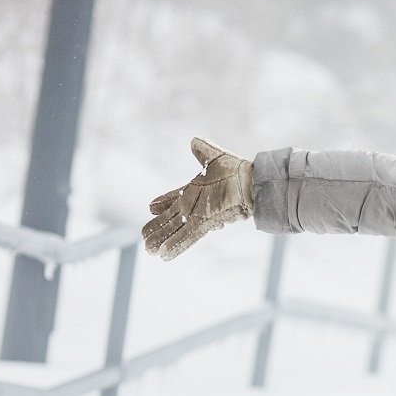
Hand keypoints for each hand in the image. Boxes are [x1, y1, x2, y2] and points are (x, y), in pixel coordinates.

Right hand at [142, 138, 254, 260]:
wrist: (251, 181)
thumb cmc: (236, 170)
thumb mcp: (214, 157)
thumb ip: (202, 151)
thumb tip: (193, 141)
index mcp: (194, 190)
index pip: (173, 198)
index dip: (162, 202)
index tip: (150, 207)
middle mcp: (194, 205)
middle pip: (171, 219)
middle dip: (158, 228)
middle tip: (144, 238)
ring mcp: (199, 216)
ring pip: (176, 231)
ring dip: (162, 240)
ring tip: (149, 251)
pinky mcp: (205, 223)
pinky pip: (187, 237)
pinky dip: (176, 245)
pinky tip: (164, 255)